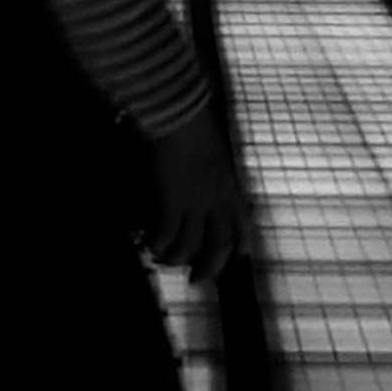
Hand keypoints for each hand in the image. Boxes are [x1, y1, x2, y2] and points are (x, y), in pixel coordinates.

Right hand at [146, 105, 249, 279]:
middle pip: (220, 244)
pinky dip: (158, 243)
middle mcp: (217, 197)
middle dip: (210, 266)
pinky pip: (167, 232)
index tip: (238, 257)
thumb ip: (213, 170)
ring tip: (164, 261)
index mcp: (230, 184)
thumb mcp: (214, 150)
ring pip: (191, 244)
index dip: (241, 244)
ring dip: (177, 258)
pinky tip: (150, 245)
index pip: (242, 223)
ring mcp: (195, 200)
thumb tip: (201, 184)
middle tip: (198, 280)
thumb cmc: (193, 121)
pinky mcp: (172, 198)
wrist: (179, 109)